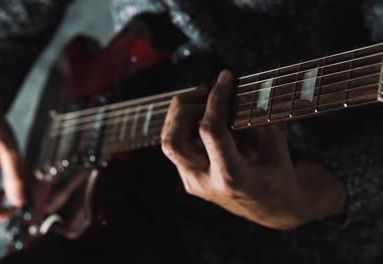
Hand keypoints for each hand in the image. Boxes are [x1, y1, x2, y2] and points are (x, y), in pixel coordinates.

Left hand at [161, 70, 345, 229]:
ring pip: (168, 142)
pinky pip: (176, 145)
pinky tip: (201, 112)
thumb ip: (254, 118)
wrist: (273, 208)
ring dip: (179, 114)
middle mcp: (206, 183)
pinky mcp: (189, 177)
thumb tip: (234, 88)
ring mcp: (194, 182)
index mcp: (233, 179)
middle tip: (206, 91)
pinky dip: (184, 124)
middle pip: (173, 141)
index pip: (210, 131)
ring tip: (203, 98)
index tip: (225, 78)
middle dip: (184, 108)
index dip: (216, 99)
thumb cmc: (278, 176)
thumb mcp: (275, 145)